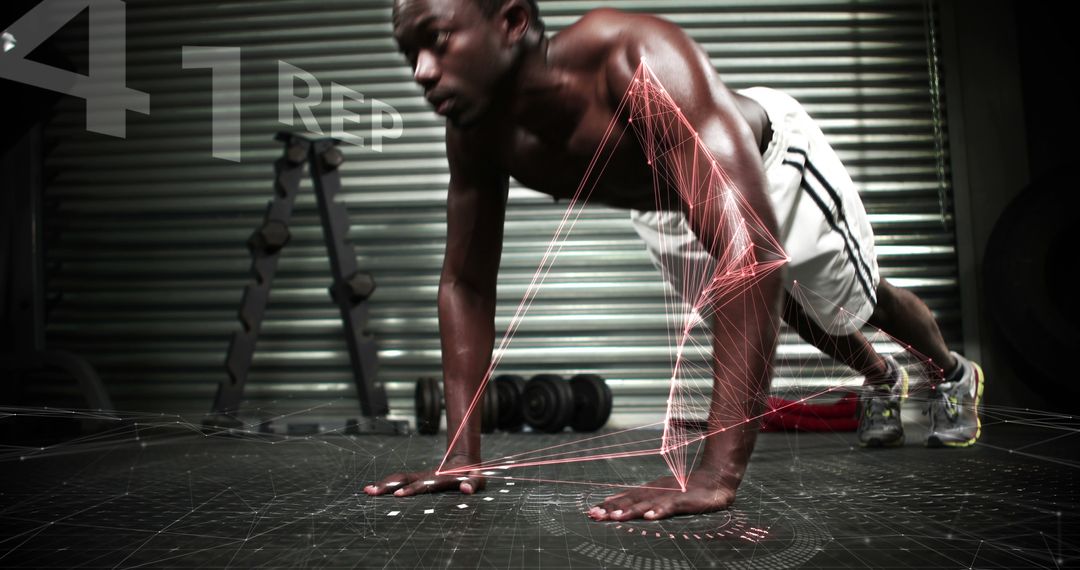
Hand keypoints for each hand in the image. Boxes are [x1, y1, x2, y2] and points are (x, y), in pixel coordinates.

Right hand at [364, 457, 484, 496]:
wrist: (464, 460)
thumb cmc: (472, 473)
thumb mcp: (478, 479)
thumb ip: (474, 483)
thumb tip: (466, 489)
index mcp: (440, 478)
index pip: (424, 484)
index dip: (412, 489)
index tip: (398, 495)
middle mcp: (427, 475)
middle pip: (405, 479)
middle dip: (388, 485)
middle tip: (372, 492)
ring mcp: (420, 476)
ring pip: (399, 478)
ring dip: (383, 484)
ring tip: (367, 491)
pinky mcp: (416, 478)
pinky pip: (399, 481)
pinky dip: (386, 484)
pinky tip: (373, 490)